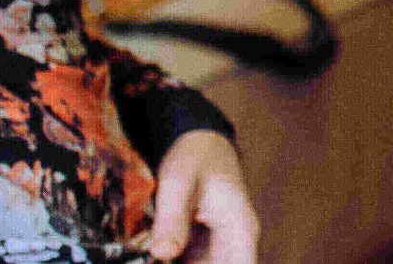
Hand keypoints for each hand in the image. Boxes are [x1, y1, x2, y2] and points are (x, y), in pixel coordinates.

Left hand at [149, 129, 257, 262]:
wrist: (200, 141)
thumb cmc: (195, 156)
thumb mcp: (178, 182)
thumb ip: (171, 218)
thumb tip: (162, 252)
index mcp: (240, 228)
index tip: (181, 261)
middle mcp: (236, 241)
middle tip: (157, 256)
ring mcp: (221, 245)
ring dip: (178, 263)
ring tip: (152, 252)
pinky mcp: (205, 247)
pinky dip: (172, 260)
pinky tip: (155, 253)